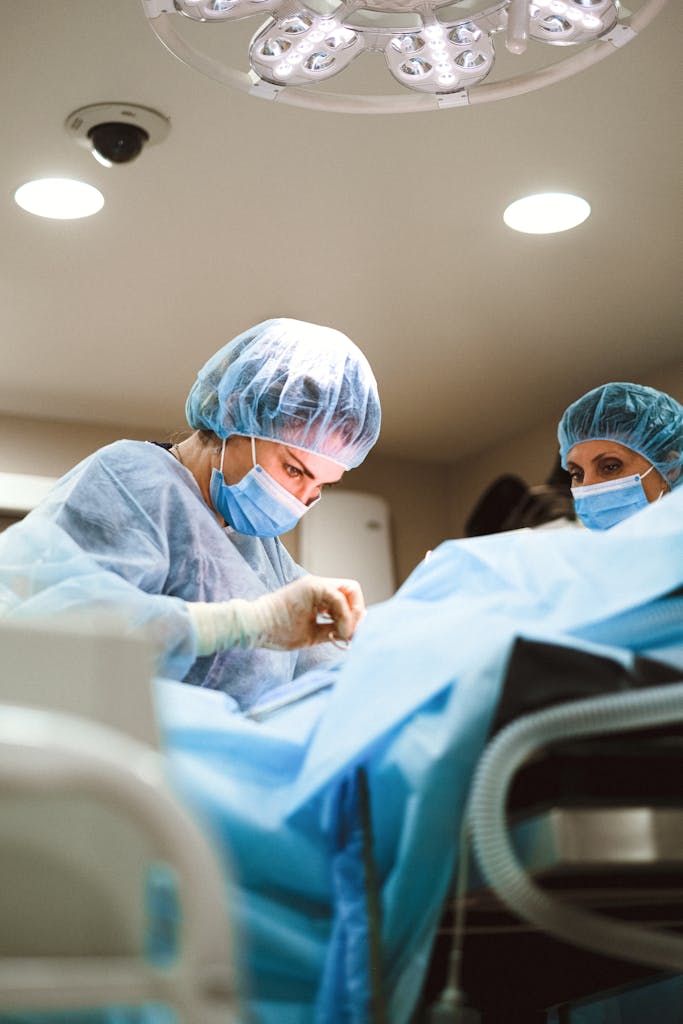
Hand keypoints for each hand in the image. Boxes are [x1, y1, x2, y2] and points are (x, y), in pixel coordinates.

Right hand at [247, 575, 365, 649]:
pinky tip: (339, 630)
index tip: (348, 634)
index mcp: (319, 595)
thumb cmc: (278, 632)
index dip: (354, 614)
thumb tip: (353, 632)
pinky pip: (339, 597)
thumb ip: (332, 630)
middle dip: (357, 612)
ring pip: (350, 590)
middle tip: (349, 633)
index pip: (348, 597)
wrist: (255, 627)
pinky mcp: (311, 586)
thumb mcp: (312, 634)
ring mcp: (316, 584)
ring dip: (352, 614)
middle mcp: (319, 586)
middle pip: (353, 590)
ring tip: (342, 633)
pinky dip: (345, 615)